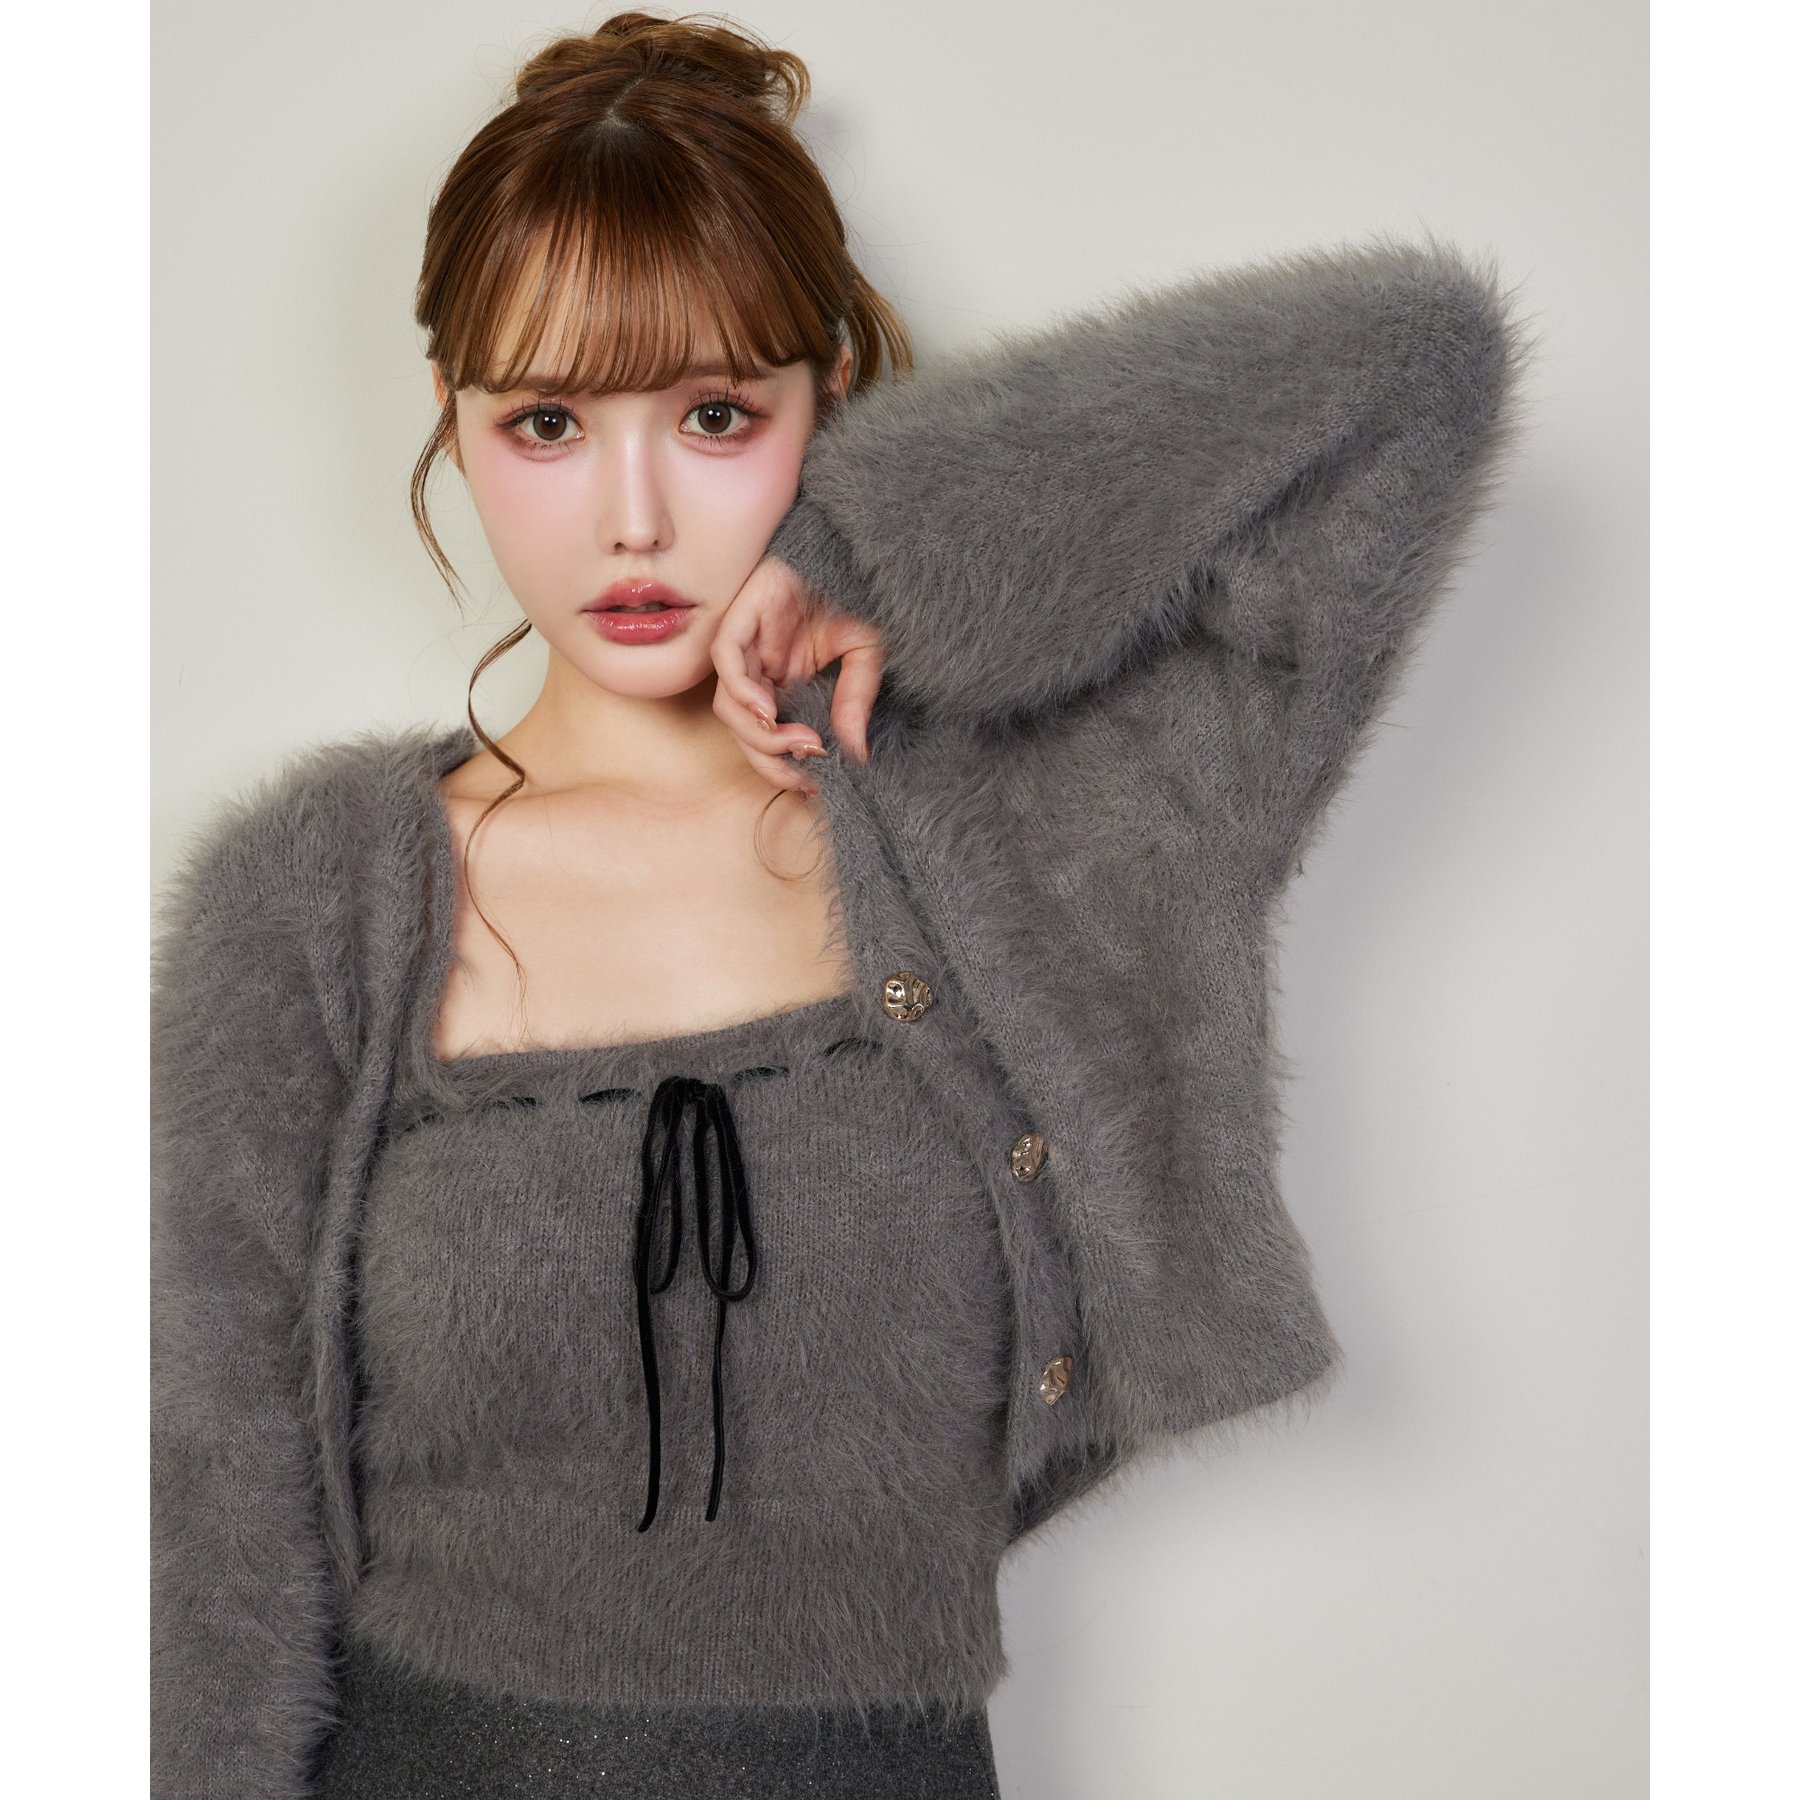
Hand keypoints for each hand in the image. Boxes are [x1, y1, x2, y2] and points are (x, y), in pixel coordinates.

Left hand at [711, 552, 885, 793]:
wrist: (853, 543)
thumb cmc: (859, 593)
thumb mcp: (867, 656)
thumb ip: (855, 703)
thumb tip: (856, 755)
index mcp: (786, 681)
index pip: (768, 735)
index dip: (782, 765)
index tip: (811, 784)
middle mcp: (761, 668)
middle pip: (742, 730)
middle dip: (768, 759)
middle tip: (802, 772)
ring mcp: (748, 644)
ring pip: (729, 705)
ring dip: (759, 733)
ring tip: (798, 740)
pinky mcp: (742, 615)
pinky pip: (727, 661)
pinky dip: (743, 689)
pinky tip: (770, 708)